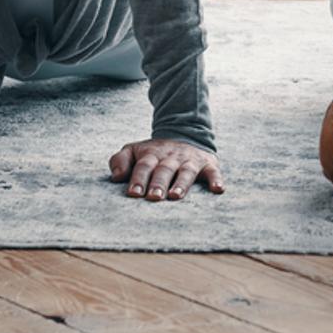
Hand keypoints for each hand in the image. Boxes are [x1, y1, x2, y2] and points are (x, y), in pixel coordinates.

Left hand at [109, 138, 223, 200]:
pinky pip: (213, 171)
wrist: (184, 134)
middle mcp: (171, 157)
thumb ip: (120, 161)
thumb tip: (115, 177)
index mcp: (151, 154)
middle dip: (158, 183)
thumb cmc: (154, 153)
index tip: (133, 194)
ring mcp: (189, 160)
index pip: (143, 166)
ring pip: (186, 171)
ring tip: (175, 196)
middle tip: (153, 198)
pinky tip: (217, 189)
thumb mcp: (134, 150)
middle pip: (164, 170)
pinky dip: (216, 180)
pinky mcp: (207, 163)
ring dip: (181, 183)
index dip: (138, 179)